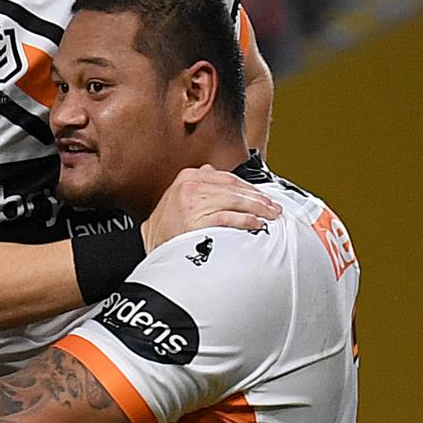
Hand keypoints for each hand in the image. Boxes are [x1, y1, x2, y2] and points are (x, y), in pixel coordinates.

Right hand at [140, 164, 280, 251]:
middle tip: (274, 207)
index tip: (264, 197)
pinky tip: (256, 224)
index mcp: (188, 177)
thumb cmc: (166, 227)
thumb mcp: (179, 197)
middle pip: (234, 188)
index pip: (227, 178)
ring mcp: (192, 201)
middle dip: (258, 198)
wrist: (149, 246)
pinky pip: (228, 217)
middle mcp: (190, 185)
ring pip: (234, 201)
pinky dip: (245, 220)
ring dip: (257, 208)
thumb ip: (199, 185)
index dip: (250, 188)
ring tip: (270, 216)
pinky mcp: (196, 219)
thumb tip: (218, 176)